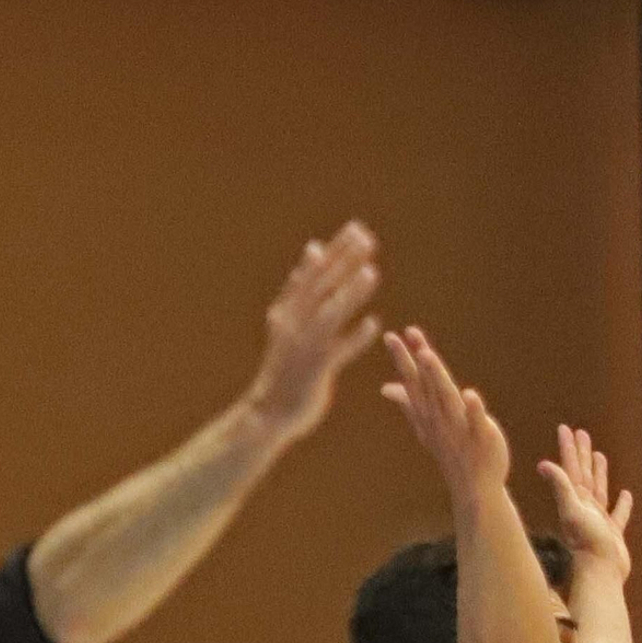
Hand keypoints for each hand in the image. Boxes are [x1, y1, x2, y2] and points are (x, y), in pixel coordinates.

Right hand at [245, 223, 381, 442]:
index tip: (355, 229)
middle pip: (321, 287)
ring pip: (328, 315)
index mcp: (286, 312)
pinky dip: (354, 338)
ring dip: (349, 293)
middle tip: (368, 239)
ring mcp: (302, 349)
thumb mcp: (288, 321)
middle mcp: (292, 326)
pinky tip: (374, 324)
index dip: (334, 251)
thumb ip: (303, 286)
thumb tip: (314, 248)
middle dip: (344, 262)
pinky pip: (337, 353)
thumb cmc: (284, 367)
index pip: (313, 274)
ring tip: (372, 272)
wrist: (267, 413)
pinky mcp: (314, 373)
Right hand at [382, 326, 510, 504]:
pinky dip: (473, 409)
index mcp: (427, 413)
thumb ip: (407, 402)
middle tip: (406, 335)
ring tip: (428, 355)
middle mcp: (439, 419)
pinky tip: (471, 393)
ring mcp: (458, 428)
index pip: (412, 382)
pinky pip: (476, 422)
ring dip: (436, 377)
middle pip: (426, 385)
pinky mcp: (481, 437)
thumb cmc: (450, 451)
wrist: (473, 488)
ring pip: (446, 399)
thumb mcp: (425, 424)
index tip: (390, 335)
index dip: (403, 358)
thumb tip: (384, 387)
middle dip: (416, 362)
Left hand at [538, 425, 632, 579]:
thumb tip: (542, 465)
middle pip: (584, 474)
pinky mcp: (612, 533)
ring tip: (599, 456)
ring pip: (600, 490)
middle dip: (582, 454)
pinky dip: (622, 505)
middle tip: (582, 433)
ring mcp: (598, 520)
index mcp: (576, 500)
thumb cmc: (586, 543)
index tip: (566, 428)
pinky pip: (618, 515)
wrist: (600, 573)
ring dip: (600, 473)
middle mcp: (585, 508)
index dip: (568, 448)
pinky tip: (625, 495)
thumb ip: (560, 487)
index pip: (571, 468)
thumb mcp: (572, 511)